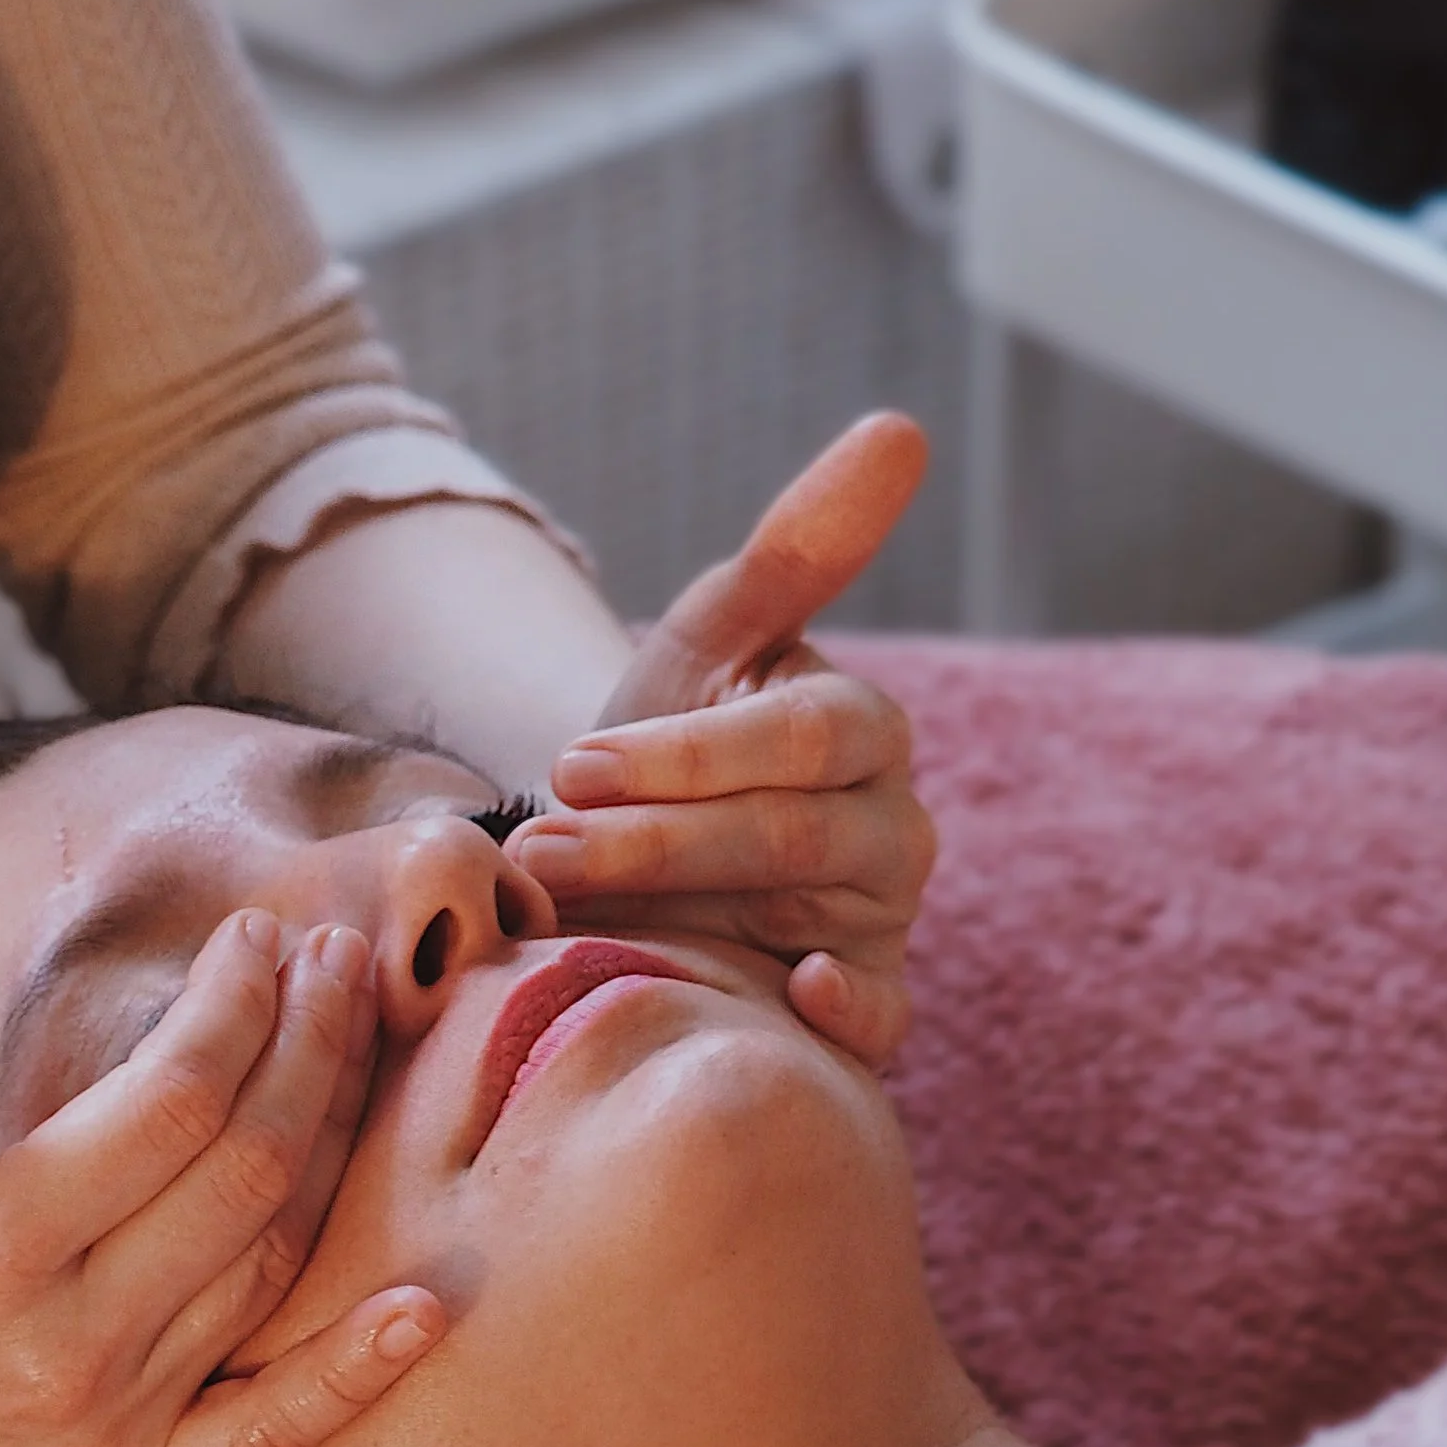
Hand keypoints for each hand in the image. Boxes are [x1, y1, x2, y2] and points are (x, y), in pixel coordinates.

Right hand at [0, 911, 444, 1446]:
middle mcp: (63, 1347)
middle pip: (247, 1172)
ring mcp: (108, 1428)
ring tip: (363, 1039)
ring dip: (337, 1145)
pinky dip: (349, 1378)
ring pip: (272, 1269)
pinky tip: (422, 1308)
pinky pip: (267, 1436)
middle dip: (310, 1046)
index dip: (234, 1007)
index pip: (168, 1105)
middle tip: (335, 958)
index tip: (258, 934)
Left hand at [505, 414, 935, 1066]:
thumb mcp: (703, 649)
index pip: (803, 733)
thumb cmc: (665, 758)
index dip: (686, 753)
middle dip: (658, 838)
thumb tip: (901, 426)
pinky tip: (794, 997)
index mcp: (864, 729)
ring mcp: (879, 922)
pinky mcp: (863, 1007)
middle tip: (545, 849)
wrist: (620, 883)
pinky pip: (881, 1020)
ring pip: (812, 914)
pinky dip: (848, 1018)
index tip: (571, 766)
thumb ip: (794, 552)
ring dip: (683, 910)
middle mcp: (890, 825)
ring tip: (565, 910)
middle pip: (794, 831)